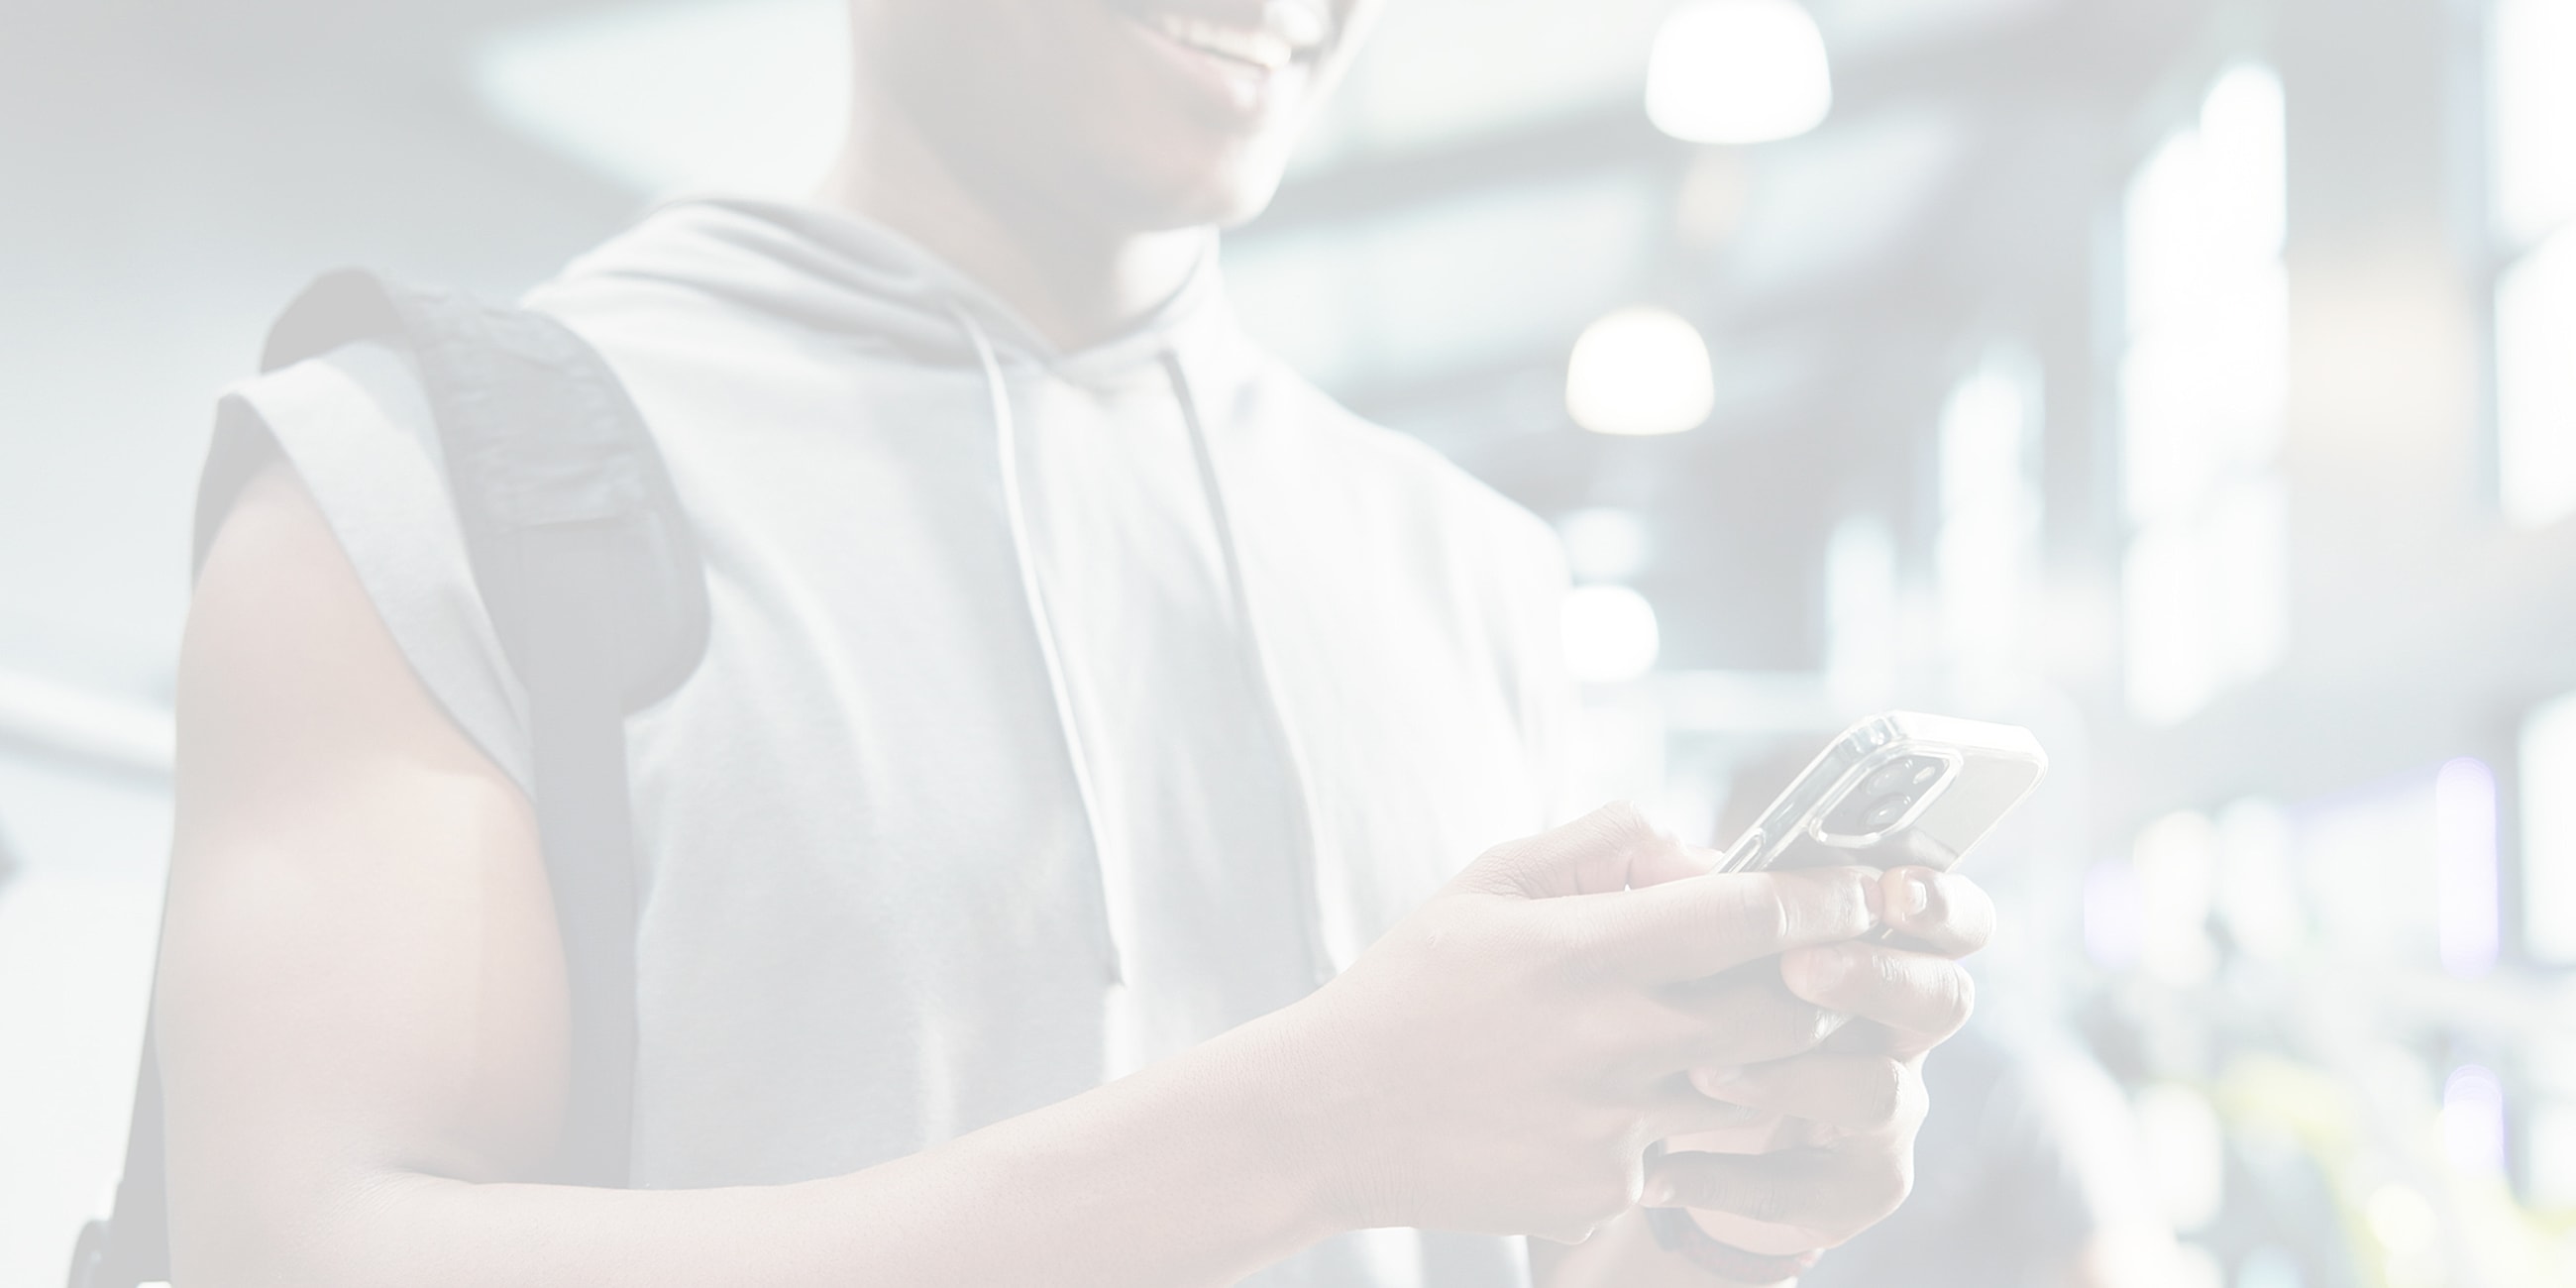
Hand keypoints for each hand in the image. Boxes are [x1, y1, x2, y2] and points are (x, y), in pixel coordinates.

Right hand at [1265, 803, 1892, 1243]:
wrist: (1325, 1119)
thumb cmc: (1409, 989)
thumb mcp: (1486, 883)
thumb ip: (1600, 845)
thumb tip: (1702, 851)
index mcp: (1582, 948)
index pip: (1751, 917)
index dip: (1824, 898)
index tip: (1857, 889)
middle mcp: (1611, 1039)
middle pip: (1787, 1014)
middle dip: (1816, 988)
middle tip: (1807, 971)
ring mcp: (1613, 1126)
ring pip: (1753, 1092)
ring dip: (1758, 1062)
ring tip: (1713, 1038)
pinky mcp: (1603, 1189)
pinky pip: (1686, 1152)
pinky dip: (1677, 1126)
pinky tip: (1614, 1107)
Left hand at [1653, 867, 1993, 1273]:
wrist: (1656, 1130)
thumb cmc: (1683, 1005)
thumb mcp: (1687, 942)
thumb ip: (1705, 897)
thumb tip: (1696, 870)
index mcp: (1879, 953)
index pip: (1952, 920)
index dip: (1942, 903)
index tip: (1893, 889)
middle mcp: (1899, 1031)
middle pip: (1944, 999)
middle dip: (1878, 977)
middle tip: (1798, 968)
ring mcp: (1885, 1114)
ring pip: (1880, 1094)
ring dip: (1793, 1078)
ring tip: (1703, 1071)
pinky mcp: (1849, 1189)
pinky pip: (1812, 1190)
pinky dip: (1729, 1178)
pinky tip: (1660, 1172)